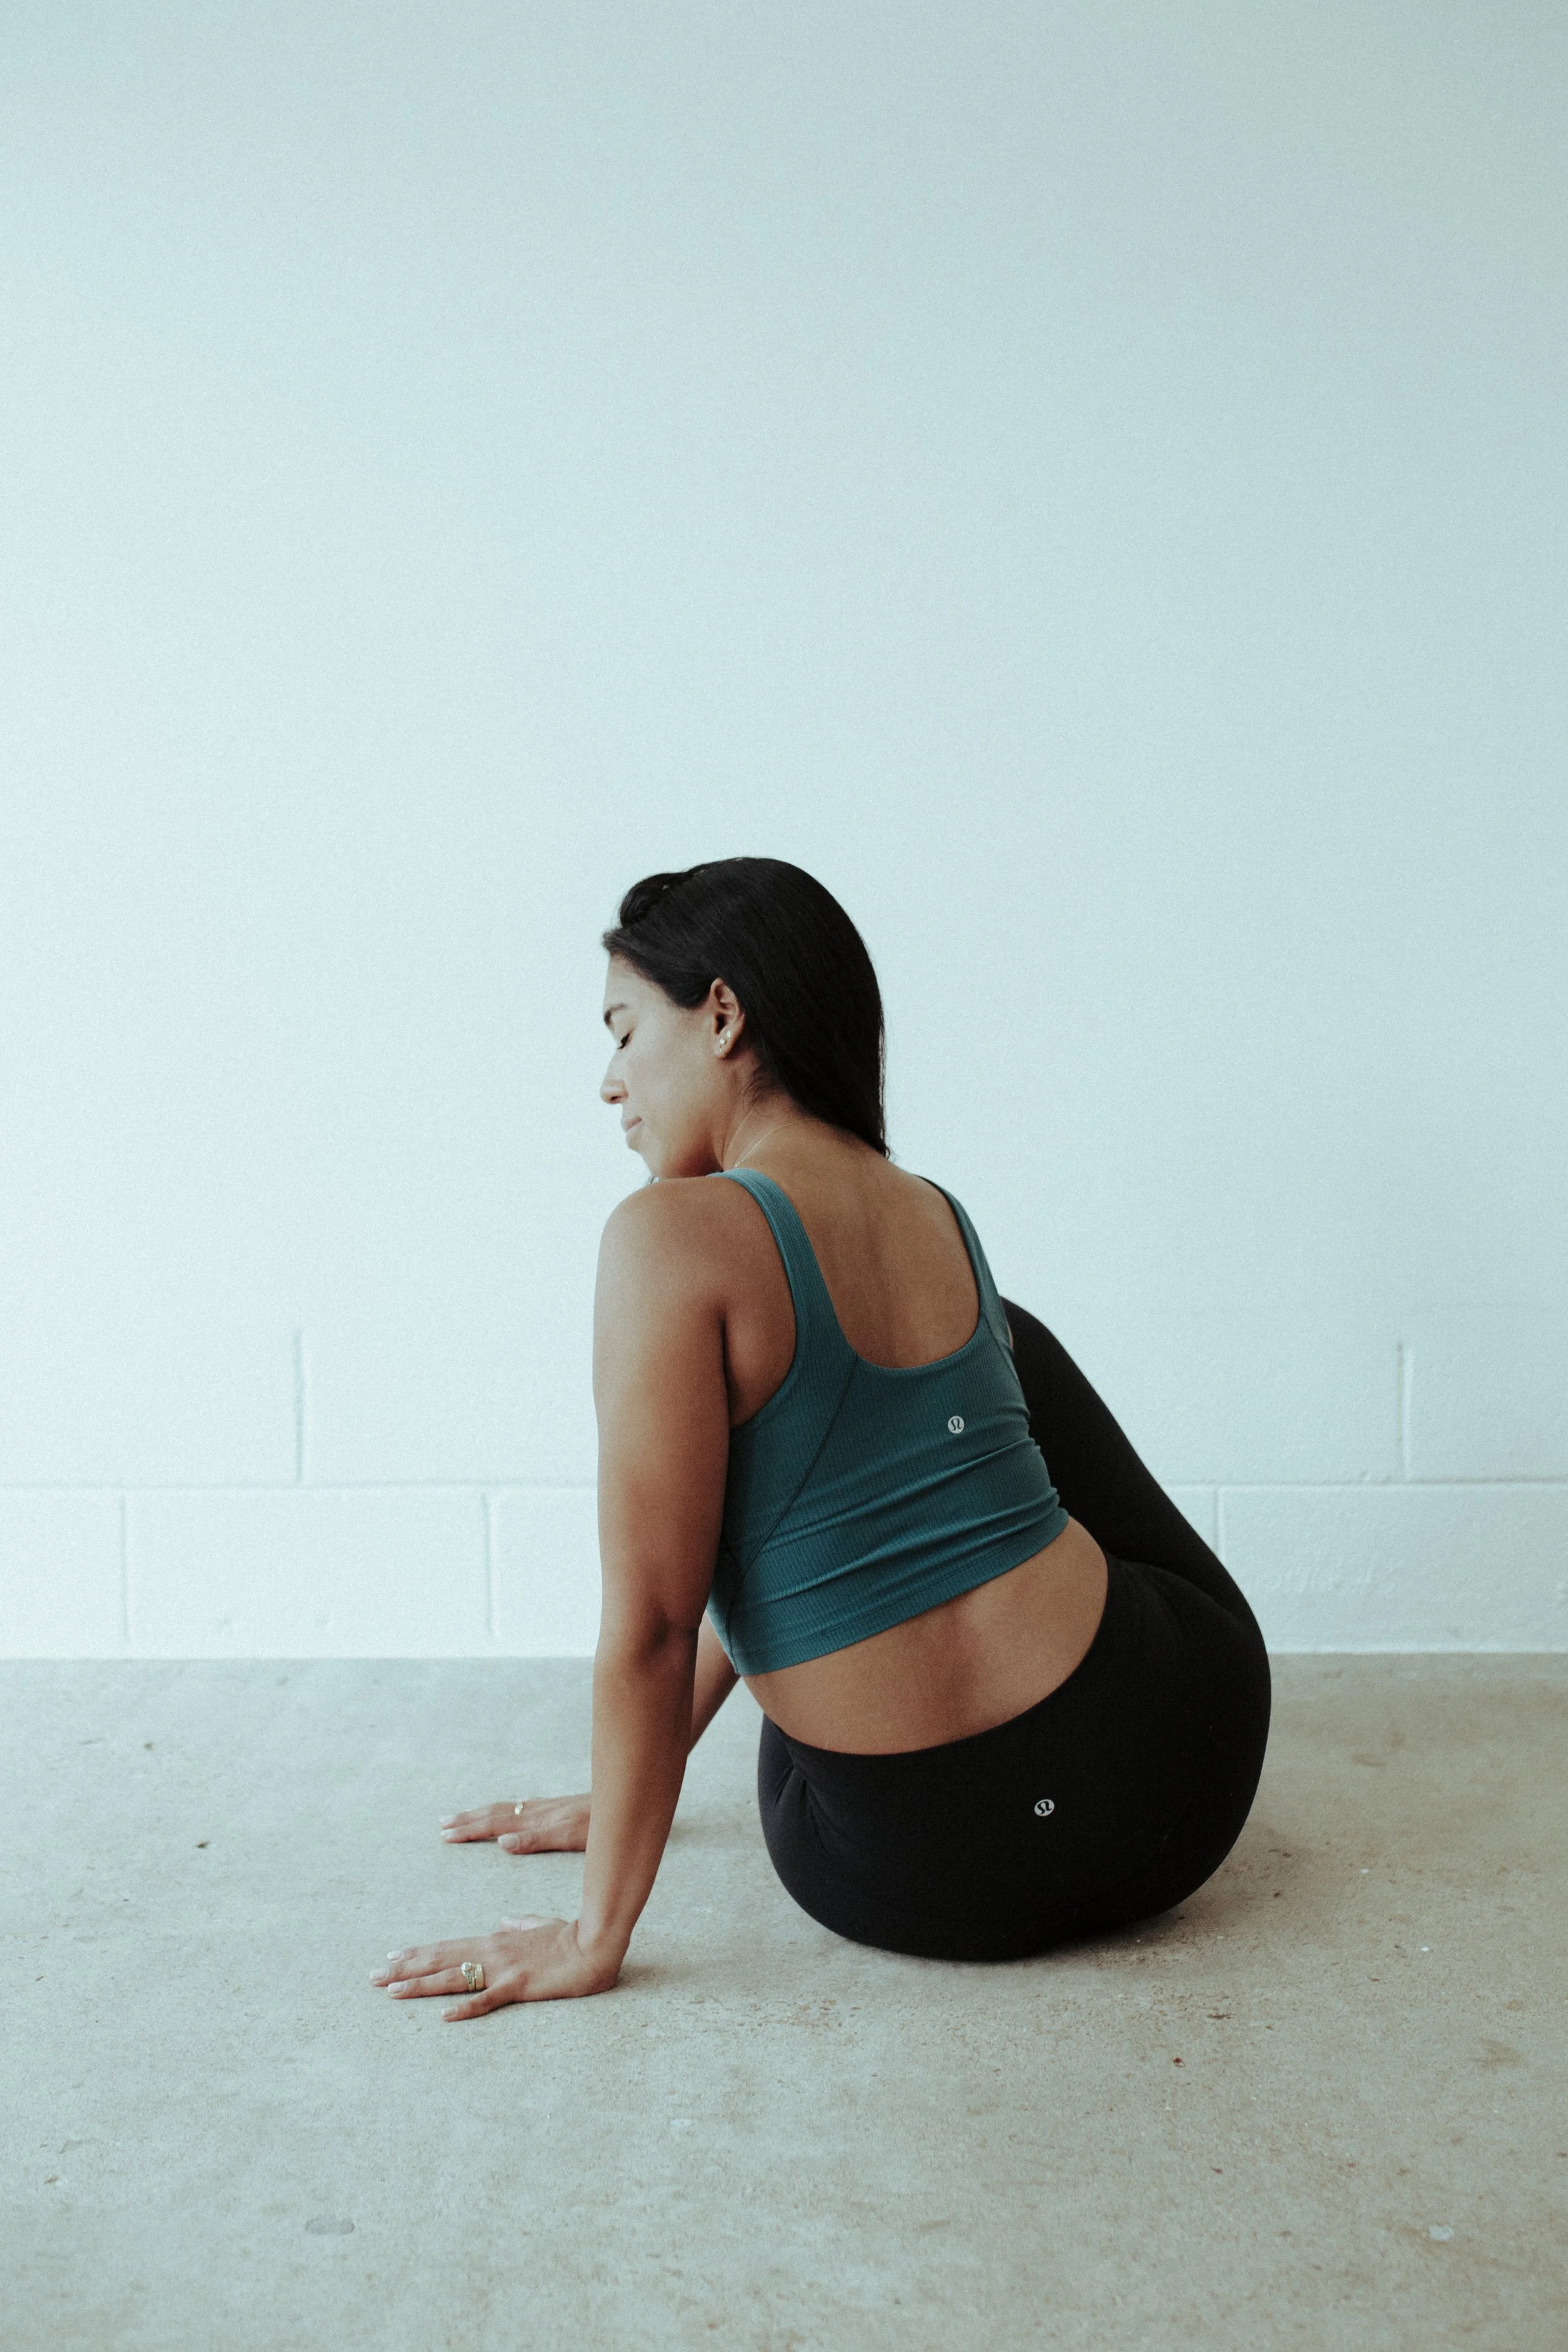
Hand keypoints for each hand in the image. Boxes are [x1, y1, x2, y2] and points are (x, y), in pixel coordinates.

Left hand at [369, 1914, 618, 2019]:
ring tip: (391, 1992)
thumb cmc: (569, 1937)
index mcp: (495, 1940)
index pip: (448, 1947)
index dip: (418, 1954)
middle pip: (440, 1961)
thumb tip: (503, 1921)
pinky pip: (487, 2000)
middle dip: (404, 1969)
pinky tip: (444, 2016)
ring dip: (420, 1985)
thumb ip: (519, 1923)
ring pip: (453, 1978)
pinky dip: (465, 2008)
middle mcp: (492, 1951)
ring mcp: (503, 1970)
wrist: (594, 1944)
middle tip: (373, 1977)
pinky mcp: (519, 1987)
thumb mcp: (539, 1925)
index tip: (391, 1959)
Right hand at [439, 1795, 590, 1852]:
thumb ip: (537, 1839)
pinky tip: (504, 1815)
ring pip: (506, 1809)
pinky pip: (519, 1808)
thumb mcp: (570, 1836)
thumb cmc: (600, 1825)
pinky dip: (502, 1812)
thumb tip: (501, 1841)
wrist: (625, 1802)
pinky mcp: (556, 1808)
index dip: (470, 1829)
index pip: (495, 1823)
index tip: (446, 1834)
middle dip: (468, 1820)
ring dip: (481, 1814)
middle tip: (442, 1825)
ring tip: (461, 1817)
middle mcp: (537, 1811)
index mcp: (537, 1819)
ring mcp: (546, 1808)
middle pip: (495, 1813)